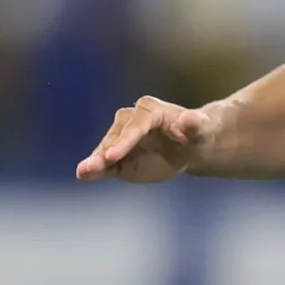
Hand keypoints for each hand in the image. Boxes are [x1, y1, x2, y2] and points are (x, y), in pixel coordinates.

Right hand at [77, 97, 210, 182]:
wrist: (191, 147)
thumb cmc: (198, 135)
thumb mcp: (201, 131)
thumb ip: (194, 125)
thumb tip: (189, 118)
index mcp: (150, 110)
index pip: (136, 126)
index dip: (125, 140)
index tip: (114, 155)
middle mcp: (131, 120)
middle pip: (116, 136)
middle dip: (106, 152)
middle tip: (94, 166)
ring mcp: (123, 137)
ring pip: (107, 149)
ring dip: (95, 161)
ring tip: (83, 172)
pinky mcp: (120, 155)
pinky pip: (106, 163)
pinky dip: (95, 169)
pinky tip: (83, 175)